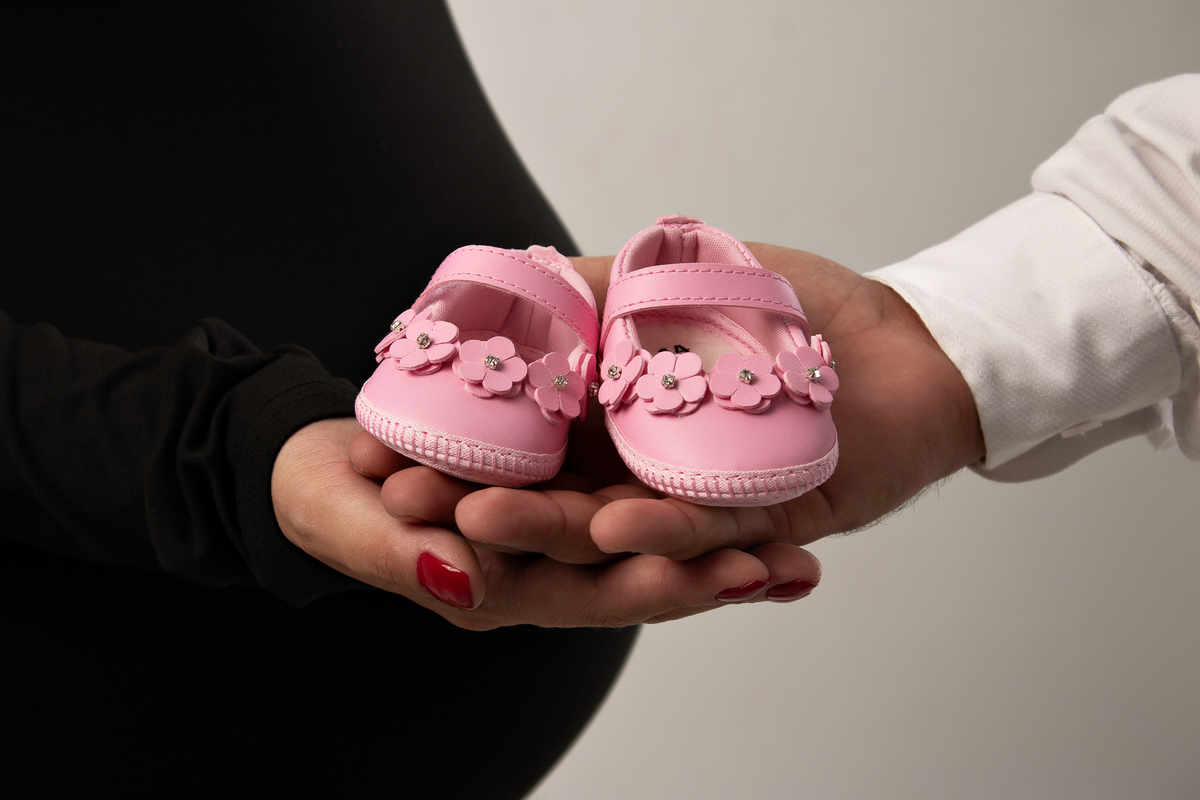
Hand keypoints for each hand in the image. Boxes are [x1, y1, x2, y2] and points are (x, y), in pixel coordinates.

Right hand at [272, 417, 821, 628]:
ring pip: (643, 544)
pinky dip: (682, 494)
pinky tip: (745, 494)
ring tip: (795, 548)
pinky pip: (623, 491)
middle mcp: (536, 568)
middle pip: (636, 577)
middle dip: (709, 573)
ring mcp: (550, 533)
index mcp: (495, 585)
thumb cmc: (323, 492)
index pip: (590, 595)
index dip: (657, 588)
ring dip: (717, 546)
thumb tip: (465, 578)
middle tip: (783, 564)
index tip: (726, 574)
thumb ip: (399, 554)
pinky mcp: (556, 487)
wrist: (318, 455)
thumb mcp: (343, 519)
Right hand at [448, 245, 983, 561]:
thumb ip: (584, 288)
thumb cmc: (799, 304)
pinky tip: (624, 532)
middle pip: (560, 510)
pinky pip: (710, 531)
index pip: (520, 464)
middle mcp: (641, 481)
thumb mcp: (665, 274)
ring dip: (562, 533)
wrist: (914, 349)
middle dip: (496, 512)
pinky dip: (667, 533)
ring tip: (492, 527)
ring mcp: (697, 506)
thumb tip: (498, 291)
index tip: (389, 471)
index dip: (458, 471)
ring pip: (625, 534)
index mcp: (606, 434)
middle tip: (423, 510)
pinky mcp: (762, 525)